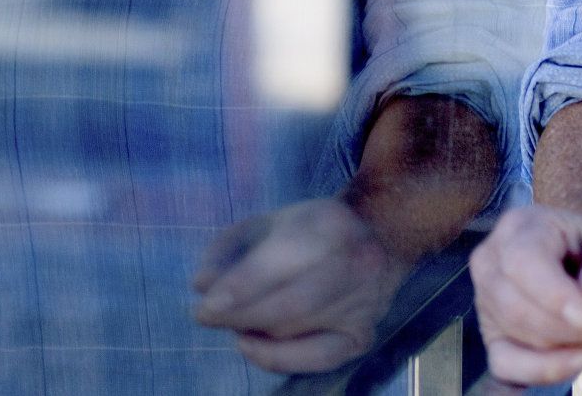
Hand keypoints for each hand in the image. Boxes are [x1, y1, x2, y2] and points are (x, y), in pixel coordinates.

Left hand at [191, 197, 409, 373]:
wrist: (380, 237)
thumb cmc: (311, 231)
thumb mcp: (270, 222)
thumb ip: (230, 247)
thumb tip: (201, 285)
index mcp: (331, 224)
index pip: (283, 262)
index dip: (240, 288)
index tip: (204, 307)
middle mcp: (356, 263)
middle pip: (290, 304)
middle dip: (241, 316)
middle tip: (207, 317)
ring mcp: (364, 303)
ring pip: (295, 330)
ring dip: (253, 331)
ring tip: (234, 321)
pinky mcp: (363, 335)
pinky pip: (316, 359)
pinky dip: (278, 358)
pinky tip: (252, 346)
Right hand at [469, 203, 581, 387]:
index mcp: (520, 226)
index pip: (522, 261)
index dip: (553, 294)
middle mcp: (492, 261)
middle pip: (520, 306)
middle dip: (575, 327)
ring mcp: (487, 302)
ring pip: (519, 335)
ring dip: (571, 344)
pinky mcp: (494, 338)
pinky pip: (506, 365)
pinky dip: (544, 369)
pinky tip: (579, 360)